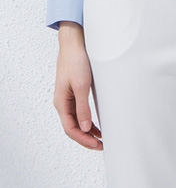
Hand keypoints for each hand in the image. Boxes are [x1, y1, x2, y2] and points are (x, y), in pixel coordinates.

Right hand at [53, 25, 102, 152]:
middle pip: (73, 127)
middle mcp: (63, 103)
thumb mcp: (81, 85)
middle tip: (101, 145)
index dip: (83, 140)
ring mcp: (68, 98)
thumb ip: (82, 108)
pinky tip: (96, 125)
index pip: (70, 129)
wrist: (74, 42)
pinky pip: (79, 112)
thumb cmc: (76, 60)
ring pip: (77, 121)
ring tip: (101, 139)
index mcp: (61, 103)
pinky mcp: (74, 92)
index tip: (96, 145)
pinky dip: (88, 121)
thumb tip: (86, 129)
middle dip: (86, 139)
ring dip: (88, 131)